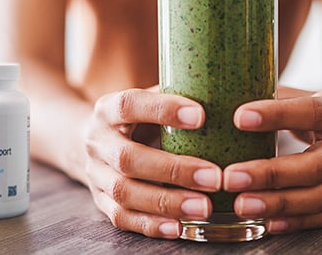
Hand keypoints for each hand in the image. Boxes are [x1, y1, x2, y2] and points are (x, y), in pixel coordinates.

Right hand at [84, 88, 223, 237]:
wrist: (95, 141)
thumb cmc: (137, 118)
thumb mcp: (148, 99)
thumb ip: (177, 96)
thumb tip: (227, 94)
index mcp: (108, 109)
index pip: (129, 105)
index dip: (163, 110)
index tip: (202, 116)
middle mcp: (97, 141)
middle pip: (128, 158)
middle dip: (173, 170)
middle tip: (214, 177)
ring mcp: (96, 174)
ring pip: (125, 193)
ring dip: (167, 203)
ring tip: (205, 207)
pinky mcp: (100, 202)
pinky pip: (122, 218)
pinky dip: (152, 224)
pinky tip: (180, 227)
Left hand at [222, 86, 321, 233]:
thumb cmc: (317, 111)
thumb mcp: (303, 95)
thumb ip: (271, 96)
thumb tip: (224, 95)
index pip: (310, 112)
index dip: (276, 115)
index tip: (239, 118)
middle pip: (314, 166)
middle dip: (270, 174)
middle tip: (230, 177)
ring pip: (318, 197)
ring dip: (277, 204)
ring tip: (241, 204)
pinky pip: (321, 216)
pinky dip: (294, 222)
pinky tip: (266, 223)